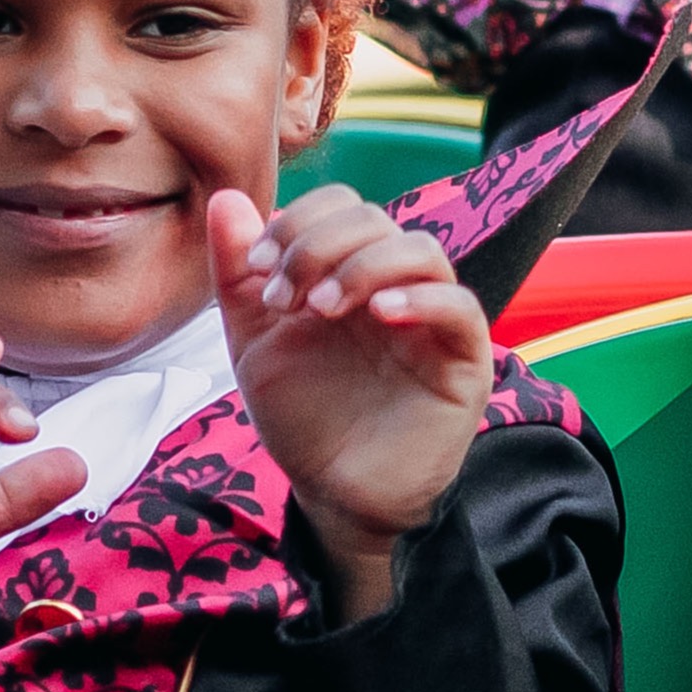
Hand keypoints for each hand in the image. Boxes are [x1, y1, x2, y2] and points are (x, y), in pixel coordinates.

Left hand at [212, 187, 485, 622]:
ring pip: (422, 251)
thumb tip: (227, 199)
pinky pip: (460, 307)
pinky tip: (379, 314)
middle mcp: (394, 286)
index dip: (299, 219)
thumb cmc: (302, 415)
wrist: (333, 492)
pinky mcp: (464, 361)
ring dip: (362, 265)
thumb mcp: (253, 341)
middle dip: (317, 244)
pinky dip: (420, 298)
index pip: (342, 205)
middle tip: (281, 297)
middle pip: (376, 219)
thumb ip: (237, 274)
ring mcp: (432, 321)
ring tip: (321, 306)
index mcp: (348, 271)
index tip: (257, 265)